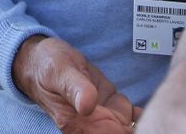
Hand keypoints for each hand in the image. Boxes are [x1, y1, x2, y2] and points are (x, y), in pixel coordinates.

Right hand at [14, 35, 136, 131]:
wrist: (42, 59)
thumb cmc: (47, 66)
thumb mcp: (61, 72)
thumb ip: (75, 89)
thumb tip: (87, 106)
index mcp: (76, 125)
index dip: (123, 131)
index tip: (130, 121)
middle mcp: (89, 126)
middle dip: (134, 129)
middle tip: (142, 117)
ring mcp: (101, 116)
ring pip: (128, 128)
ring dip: (137, 122)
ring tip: (138, 110)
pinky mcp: (108, 105)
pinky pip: (129, 117)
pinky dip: (138, 116)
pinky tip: (139, 111)